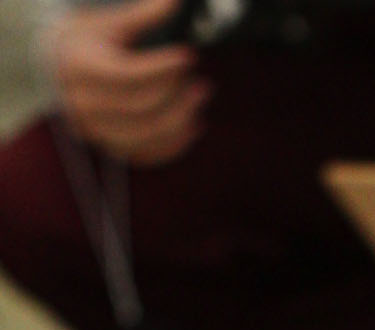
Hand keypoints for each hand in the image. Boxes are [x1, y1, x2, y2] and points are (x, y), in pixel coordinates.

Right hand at [45, 0, 210, 166]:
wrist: (57, 68)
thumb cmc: (85, 41)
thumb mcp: (109, 23)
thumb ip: (143, 15)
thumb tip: (175, 2)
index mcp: (81, 67)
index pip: (128, 74)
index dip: (162, 67)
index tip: (187, 56)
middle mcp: (84, 104)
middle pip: (140, 108)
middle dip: (176, 96)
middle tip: (202, 83)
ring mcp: (96, 130)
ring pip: (145, 136)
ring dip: (180, 121)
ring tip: (199, 101)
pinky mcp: (109, 147)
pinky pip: (146, 155)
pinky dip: (174, 144)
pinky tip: (192, 125)